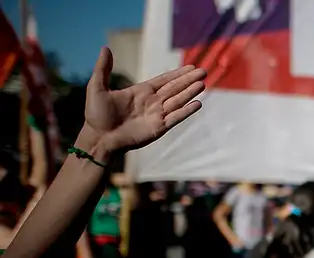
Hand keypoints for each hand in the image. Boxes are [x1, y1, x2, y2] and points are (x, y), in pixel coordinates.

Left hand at [85, 47, 206, 153]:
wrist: (99, 138)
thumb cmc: (96, 114)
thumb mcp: (97, 87)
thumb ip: (103, 69)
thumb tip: (106, 48)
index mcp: (141, 92)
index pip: (164, 80)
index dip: (177, 74)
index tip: (190, 67)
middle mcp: (152, 102)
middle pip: (175, 88)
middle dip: (188, 80)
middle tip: (203, 72)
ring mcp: (157, 115)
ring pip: (178, 101)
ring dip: (190, 93)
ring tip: (202, 84)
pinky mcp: (159, 128)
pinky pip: (176, 118)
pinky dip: (186, 111)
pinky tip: (197, 104)